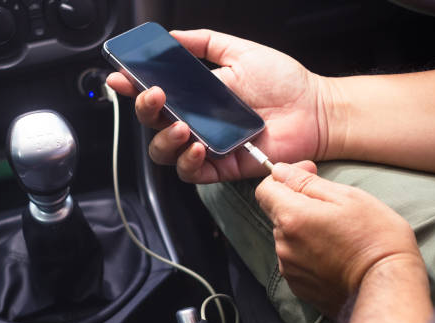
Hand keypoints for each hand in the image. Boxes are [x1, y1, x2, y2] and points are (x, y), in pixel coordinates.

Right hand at [107, 29, 334, 182]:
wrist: (313, 109)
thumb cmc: (282, 81)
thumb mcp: (239, 51)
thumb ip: (204, 43)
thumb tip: (170, 37)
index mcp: (195, 94)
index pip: (155, 92)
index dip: (133, 86)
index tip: (121, 75)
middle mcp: (195, 120)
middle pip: (152, 124)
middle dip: (144, 110)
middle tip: (156, 95)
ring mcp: (206, 145)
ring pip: (164, 152)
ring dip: (163, 139)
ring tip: (180, 125)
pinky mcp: (221, 167)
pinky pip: (191, 172)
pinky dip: (187, 161)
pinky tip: (195, 145)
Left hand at [255, 162, 422, 316]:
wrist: (388, 285)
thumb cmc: (375, 237)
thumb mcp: (347, 197)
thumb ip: (306, 182)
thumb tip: (281, 171)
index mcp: (292, 217)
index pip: (265, 189)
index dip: (283, 176)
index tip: (307, 174)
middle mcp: (283, 245)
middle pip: (278, 214)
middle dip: (298, 204)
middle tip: (333, 207)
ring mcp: (289, 269)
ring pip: (287, 238)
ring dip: (304, 230)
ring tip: (338, 235)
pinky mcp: (298, 287)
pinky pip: (295, 260)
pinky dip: (309, 253)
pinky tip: (334, 255)